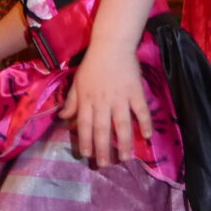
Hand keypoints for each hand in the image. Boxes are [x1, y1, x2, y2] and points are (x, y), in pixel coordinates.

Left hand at [59, 45, 152, 167]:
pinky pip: (141, 110)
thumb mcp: (77, 82)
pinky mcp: (135, 92)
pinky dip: (144, 123)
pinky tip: (147, 136)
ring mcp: (120, 97)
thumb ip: (71, 101)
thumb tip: (63, 118)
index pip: (85, 125)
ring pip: (121, 124)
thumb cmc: (93, 63)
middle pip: (102, 129)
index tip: (87, 155)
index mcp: (87, 99)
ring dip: (123, 142)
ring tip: (125, 158)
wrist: (111, 45)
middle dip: (103, 149)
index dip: (85, 141)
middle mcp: (102, 102)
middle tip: (105, 165)